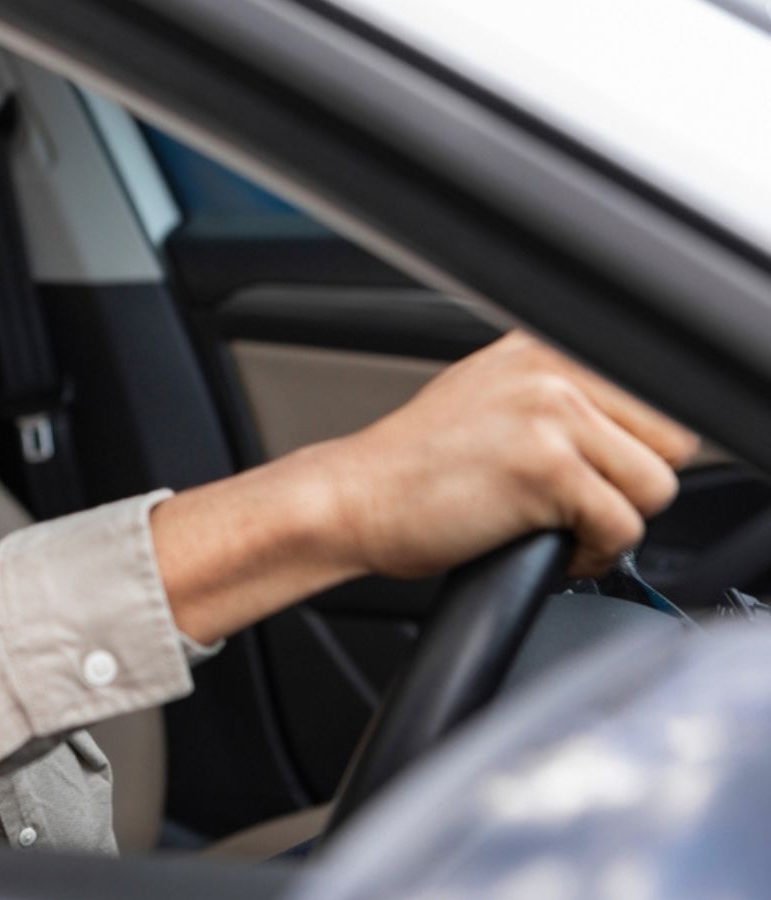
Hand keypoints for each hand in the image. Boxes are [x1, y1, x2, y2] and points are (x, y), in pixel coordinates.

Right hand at [320, 331, 697, 578]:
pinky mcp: (546, 469)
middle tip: (576, 509)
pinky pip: (621, 527)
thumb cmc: (409, 468)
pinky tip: (552, 549)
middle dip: (630, 487)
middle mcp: (552, 371)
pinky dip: (593, 553)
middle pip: (670, 441)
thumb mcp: (487, 397)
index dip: (632, 454)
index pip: (655, 399)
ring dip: (614, 524)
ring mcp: (551, 415)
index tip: (598, 481)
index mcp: (544, 349)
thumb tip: (624, 426)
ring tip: (563, 531)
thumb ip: (555, 395)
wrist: (350, 500)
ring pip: (654, 487)